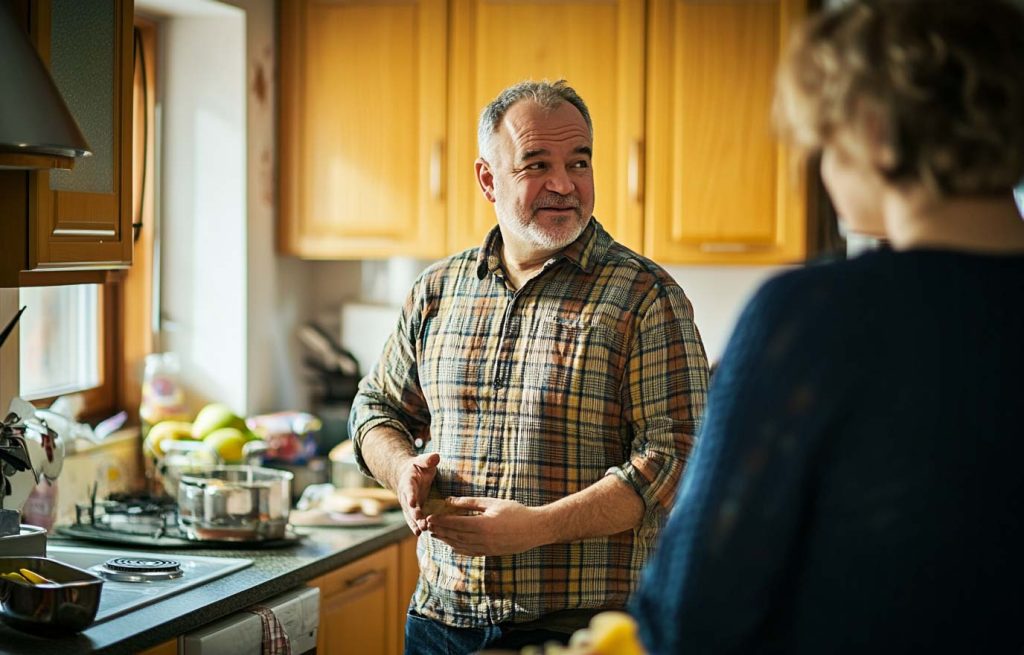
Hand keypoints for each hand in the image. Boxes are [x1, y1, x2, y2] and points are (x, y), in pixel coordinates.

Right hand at [396, 452, 439, 535]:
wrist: (408, 475)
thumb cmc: (419, 466)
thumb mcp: (423, 460)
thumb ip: (428, 459)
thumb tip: (435, 456)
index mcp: (408, 481)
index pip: (409, 489)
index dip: (410, 495)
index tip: (412, 503)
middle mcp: (406, 494)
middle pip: (409, 505)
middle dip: (414, 513)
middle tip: (420, 520)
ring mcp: (408, 504)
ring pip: (410, 515)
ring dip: (415, 522)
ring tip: (421, 530)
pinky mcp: (412, 510)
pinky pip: (412, 519)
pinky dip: (415, 526)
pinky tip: (419, 534)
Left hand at [425, 497, 547, 555]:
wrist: (535, 529)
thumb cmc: (516, 511)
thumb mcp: (493, 503)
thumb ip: (470, 503)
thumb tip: (450, 500)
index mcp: (482, 525)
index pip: (455, 524)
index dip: (441, 521)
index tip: (429, 517)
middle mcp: (482, 539)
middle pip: (455, 535)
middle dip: (439, 530)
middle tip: (426, 526)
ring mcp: (486, 548)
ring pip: (460, 546)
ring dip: (446, 540)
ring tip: (435, 534)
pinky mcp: (490, 553)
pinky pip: (470, 552)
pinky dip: (458, 549)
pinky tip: (451, 546)